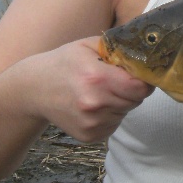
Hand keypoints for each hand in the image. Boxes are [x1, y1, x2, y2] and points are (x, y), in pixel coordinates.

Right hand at [32, 36, 153, 142]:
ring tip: (101, 91)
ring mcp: (91, 123)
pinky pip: (114, 125)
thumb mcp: (90, 46)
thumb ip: (120, 48)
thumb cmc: (65, 63)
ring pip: (126, 112)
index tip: (137, 74)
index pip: (140, 87)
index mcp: (97, 78)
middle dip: (132, 90)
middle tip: (116, 80)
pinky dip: (111, 115)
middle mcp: (94, 104)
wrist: (34, 89)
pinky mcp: (88, 136)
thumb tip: (148, 51)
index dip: (143, 80)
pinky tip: (95, 104)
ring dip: (121, 103)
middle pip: (136, 101)